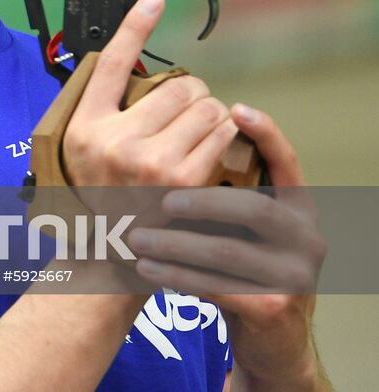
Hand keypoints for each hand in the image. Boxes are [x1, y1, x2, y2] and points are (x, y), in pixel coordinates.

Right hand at [62, 0, 239, 189]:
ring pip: (207, 108)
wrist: (115, 249)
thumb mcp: (82, 143)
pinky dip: (223, 136)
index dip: (134, 26)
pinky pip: (221, 135)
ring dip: (211, 114)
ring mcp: (150, 161)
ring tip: (197, 133)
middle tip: (186, 111)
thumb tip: (131, 59)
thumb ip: (102, 106)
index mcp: (86, 124)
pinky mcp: (184, 180)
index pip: (111, 63)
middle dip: (193, 93)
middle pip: (178, 86)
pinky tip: (208, 150)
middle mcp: (115, 140)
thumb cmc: (102, 189)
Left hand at [127, 106, 325, 389]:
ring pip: (228, 252)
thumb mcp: (247, 226)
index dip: (266, 135)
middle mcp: (306, 236)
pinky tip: (147, 269)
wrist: (272, 333)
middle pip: (254, 207)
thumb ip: (227, 191)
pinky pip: (217, 288)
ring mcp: (294, 274)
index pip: (287, 162)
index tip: (235, 109)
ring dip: (175, 245)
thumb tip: (170, 138)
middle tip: (160, 200)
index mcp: (298, 207)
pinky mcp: (274, 307)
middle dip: (201, 201)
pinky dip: (177, 277)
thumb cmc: (245, 265)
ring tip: (136, 239)